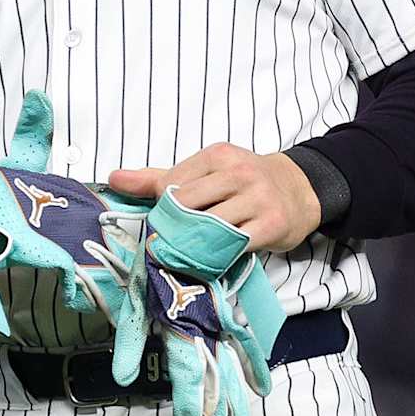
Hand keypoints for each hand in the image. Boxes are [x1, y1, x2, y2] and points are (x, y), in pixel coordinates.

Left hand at [107, 143, 320, 252]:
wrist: (300, 189)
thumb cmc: (245, 182)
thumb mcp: (206, 171)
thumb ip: (159, 177)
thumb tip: (113, 178)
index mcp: (218, 156)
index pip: (173, 183)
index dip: (162, 206)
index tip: (161, 221)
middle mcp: (239, 173)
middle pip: (188, 204)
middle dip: (174, 227)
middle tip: (166, 243)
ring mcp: (258, 198)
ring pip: (211, 226)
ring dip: (192, 245)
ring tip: (184, 254)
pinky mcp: (273, 224)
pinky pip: (236, 244)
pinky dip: (219, 255)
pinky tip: (211, 259)